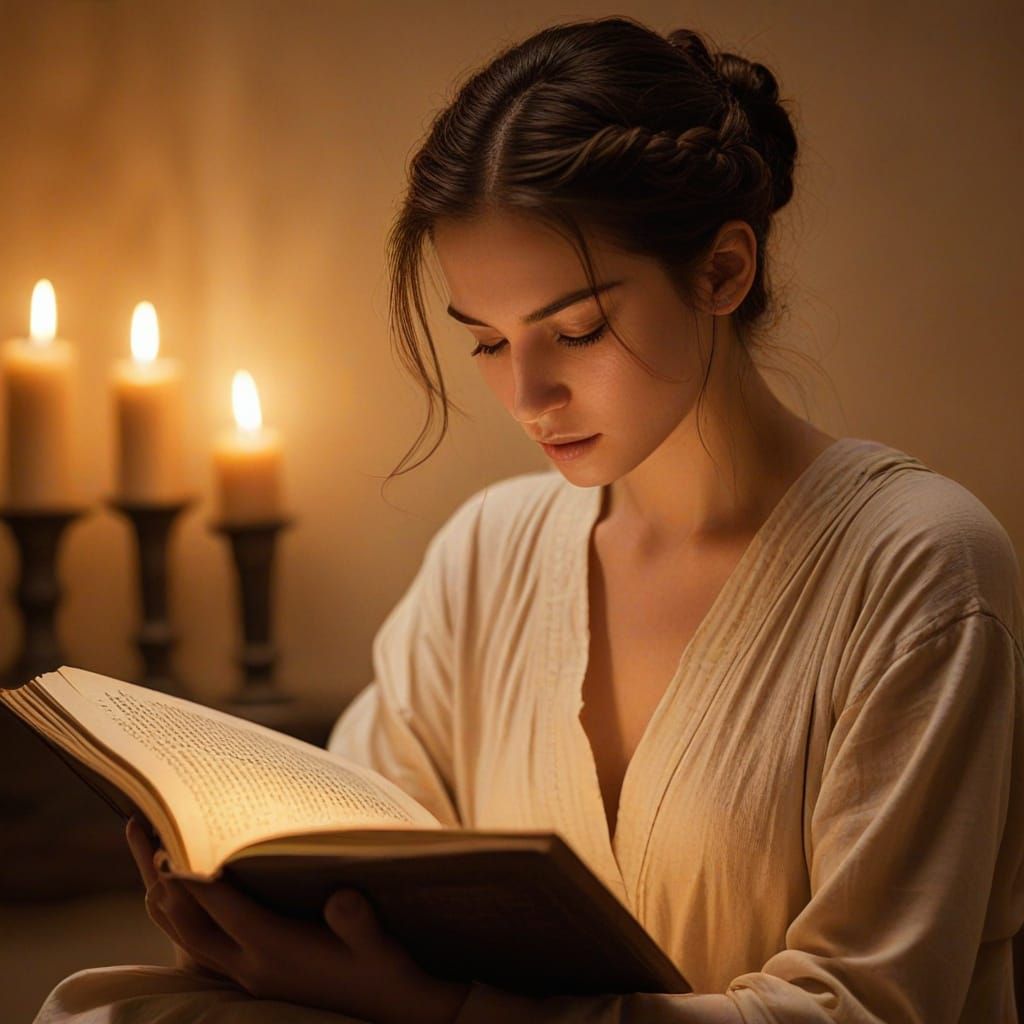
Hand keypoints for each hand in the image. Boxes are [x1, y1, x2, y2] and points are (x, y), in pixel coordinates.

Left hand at [125, 816, 470, 1023]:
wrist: (392, 1012)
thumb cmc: (386, 973)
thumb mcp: (379, 947)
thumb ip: (359, 923)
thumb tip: (344, 896)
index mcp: (276, 951)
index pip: (224, 910)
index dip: (194, 878)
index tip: (167, 842)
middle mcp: (253, 966)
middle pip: (189, 928)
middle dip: (162, 884)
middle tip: (141, 835)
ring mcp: (251, 974)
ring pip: (189, 943)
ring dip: (167, 904)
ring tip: (149, 860)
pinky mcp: (258, 976)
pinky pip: (203, 950)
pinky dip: (186, 922)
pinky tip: (186, 900)